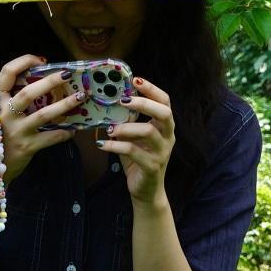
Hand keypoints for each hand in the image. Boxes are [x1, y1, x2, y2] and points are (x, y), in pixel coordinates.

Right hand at [0, 54, 83, 168]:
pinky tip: (74, 129)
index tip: (41, 60)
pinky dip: (64, 132)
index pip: (6, 74)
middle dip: (49, 81)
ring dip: (64, 105)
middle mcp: (5, 114)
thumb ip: (17, 100)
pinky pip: (50, 137)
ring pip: (43, 114)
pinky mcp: (27, 146)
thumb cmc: (3, 135)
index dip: (22, 62)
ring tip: (80, 97)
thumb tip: (47, 82)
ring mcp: (16, 131)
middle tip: (68, 75)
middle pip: (28, 93)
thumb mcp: (3, 114)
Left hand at [98, 75, 177, 203]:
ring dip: (125, 127)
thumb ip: (125, 121)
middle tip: (124, 100)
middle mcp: (168, 137)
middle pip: (163, 113)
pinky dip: (115, 146)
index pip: (165, 102)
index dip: (152, 89)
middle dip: (143, 103)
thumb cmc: (138, 159)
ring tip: (109, 128)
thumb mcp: (132, 137)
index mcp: (165, 126)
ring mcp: (162, 152)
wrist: (146, 191)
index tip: (135, 79)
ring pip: (148, 131)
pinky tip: (102, 144)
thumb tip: (104, 102)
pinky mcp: (152, 166)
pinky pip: (133, 151)